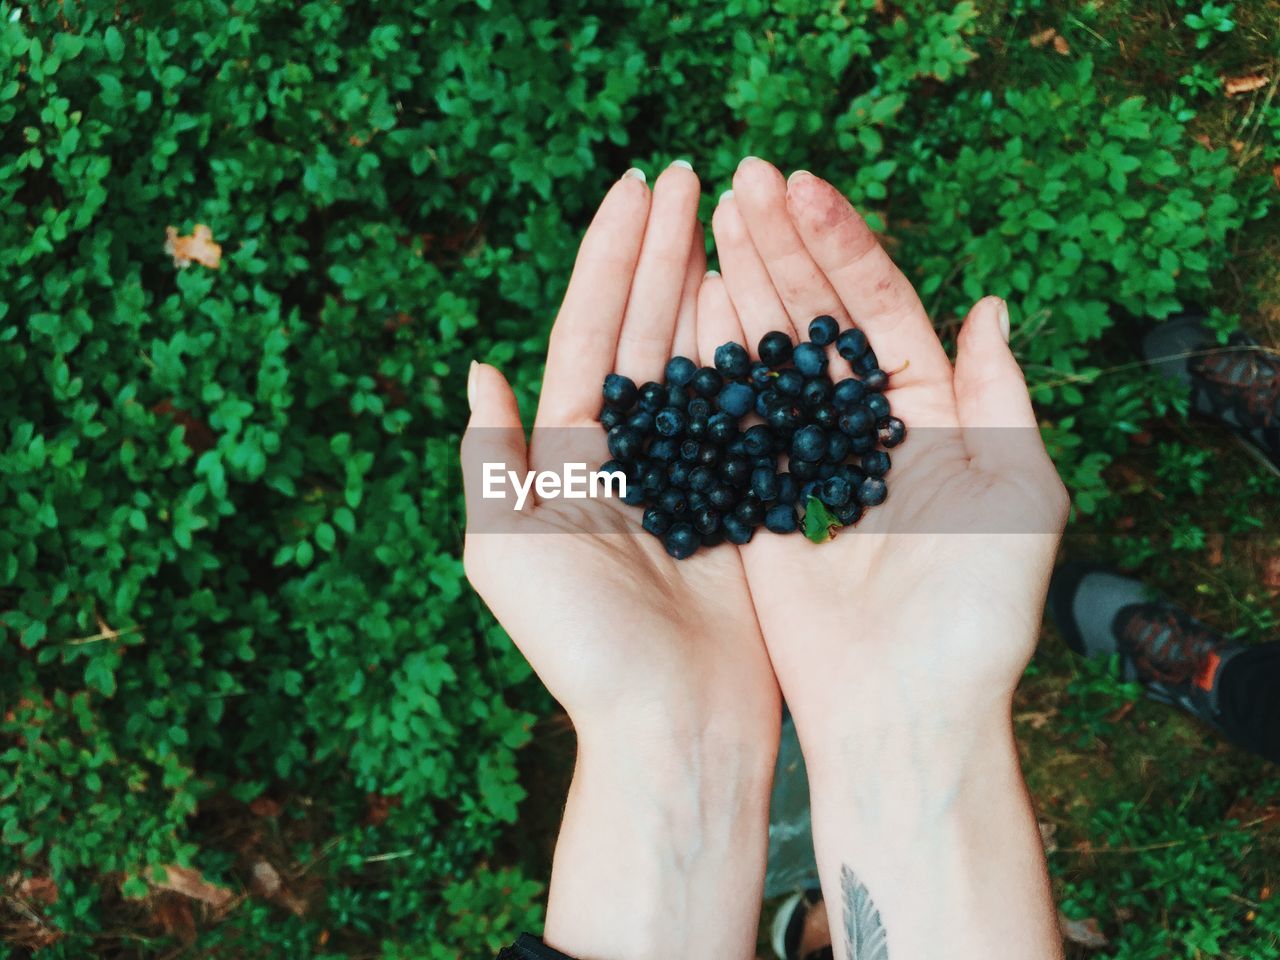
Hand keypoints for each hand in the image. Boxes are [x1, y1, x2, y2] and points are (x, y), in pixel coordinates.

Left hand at [461, 164, 778, 958]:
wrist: (672, 726)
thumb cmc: (582, 646)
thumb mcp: (508, 551)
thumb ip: (492, 458)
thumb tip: (475, 367)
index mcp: (566, 454)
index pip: (588, 332)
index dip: (610, 258)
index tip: (637, 186)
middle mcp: (623, 453)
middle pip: (644, 330)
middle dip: (663, 251)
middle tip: (692, 174)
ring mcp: (684, 472)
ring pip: (698, 359)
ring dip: (710, 285)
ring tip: (732, 215)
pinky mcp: (737, 497)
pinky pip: (746, 411)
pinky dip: (754, 352)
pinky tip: (769, 298)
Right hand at [707, 158, 1067, 958]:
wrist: (902, 708)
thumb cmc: (974, 610)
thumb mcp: (1020, 494)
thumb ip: (1001, 397)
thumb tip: (991, 304)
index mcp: (934, 415)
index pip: (881, 309)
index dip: (844, 246)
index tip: (800, 188)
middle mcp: (867, 429)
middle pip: (820, 318)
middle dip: (784, 246)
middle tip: (741, 178)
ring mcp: (808, 460)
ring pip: (771, 355)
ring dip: (746, 285)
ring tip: (712, 217)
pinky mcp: (760, 499)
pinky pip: (735, 417)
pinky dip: (715, 362)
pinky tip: (694, 303)